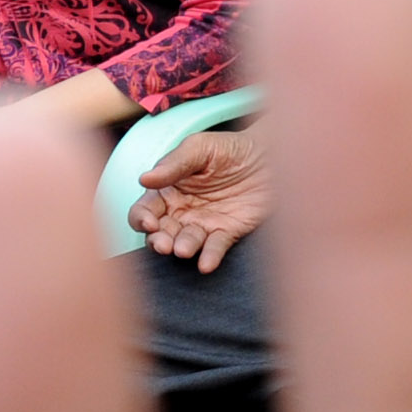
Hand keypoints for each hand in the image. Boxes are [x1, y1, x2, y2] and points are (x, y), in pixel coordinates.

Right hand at [129, 126, 270, 270]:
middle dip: (158, 240)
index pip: (144, 210)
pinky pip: (215, 247)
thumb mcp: (199, 147)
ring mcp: (203, 224)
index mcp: (168, 191)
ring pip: (186, 242)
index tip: (149, 222)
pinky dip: (210, 257)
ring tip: (183, 250)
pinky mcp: (227, 232)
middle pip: (160, 232)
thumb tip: (144, 179)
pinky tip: (206, 264)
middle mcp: (181, 211)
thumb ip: (173, 164)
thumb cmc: (229, 148)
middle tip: (163, 244)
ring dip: (182, 248)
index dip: (141, 219)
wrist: (269, 155)